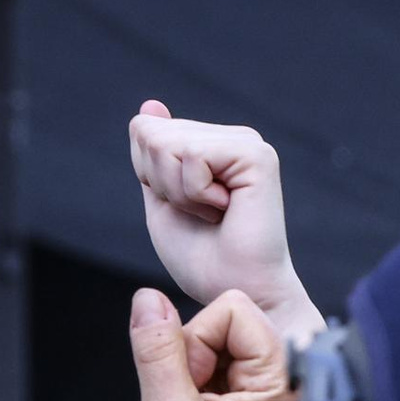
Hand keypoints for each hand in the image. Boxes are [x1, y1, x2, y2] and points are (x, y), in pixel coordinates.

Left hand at [129, 101, 322, 343]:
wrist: (236, 292)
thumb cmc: (202, 257)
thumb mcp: (161, 200)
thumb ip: (152, 156)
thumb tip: (149, 108)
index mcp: (209, 144)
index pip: (144, 131)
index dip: (148, 175)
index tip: (183, 206)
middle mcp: (230, 137)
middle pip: (150, 134)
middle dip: (161, 183)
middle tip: (199, 213)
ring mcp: (246, 142)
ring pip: (167, 143)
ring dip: (179, 192)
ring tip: (212, 213)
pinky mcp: (255, 154)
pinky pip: (192, 155)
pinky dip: (194, 193)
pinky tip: (224, 210)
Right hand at [134, 284, 295, 400]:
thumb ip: (157, 352)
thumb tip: (147, 301)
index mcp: (281, 381)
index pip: (231, 309)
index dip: (197, 344)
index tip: (193, 393)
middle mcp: (283, 380)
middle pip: (223, 320)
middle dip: (193, 358)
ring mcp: (265, 390)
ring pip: (212, 341)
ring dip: (190, 375)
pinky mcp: (247, 399)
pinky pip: (211, 363)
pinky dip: (193, 386)